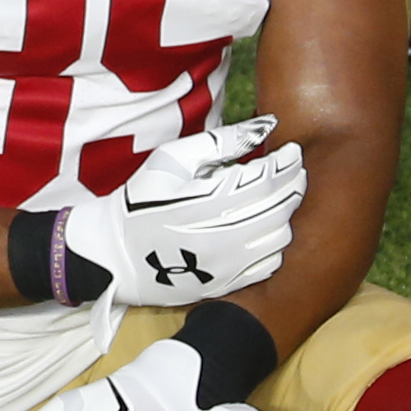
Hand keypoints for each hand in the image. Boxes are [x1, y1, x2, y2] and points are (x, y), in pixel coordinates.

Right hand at [54, 116, 305, 305]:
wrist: (115, 254)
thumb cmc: (142, 199)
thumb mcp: (171, 159)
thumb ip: (220, 142)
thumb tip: (266, 126)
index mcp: (204, 202)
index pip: (266, 180)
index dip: (287, 163)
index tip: (294, 150)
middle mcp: (219, 238)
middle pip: (279, 208)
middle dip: (295, 184)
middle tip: (295, 169)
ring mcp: (225, 266)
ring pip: (280, 238)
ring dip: (287, 214)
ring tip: (279, 198)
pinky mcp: (226, 285)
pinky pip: (270, 264)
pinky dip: (276, 243)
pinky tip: (265, 228)